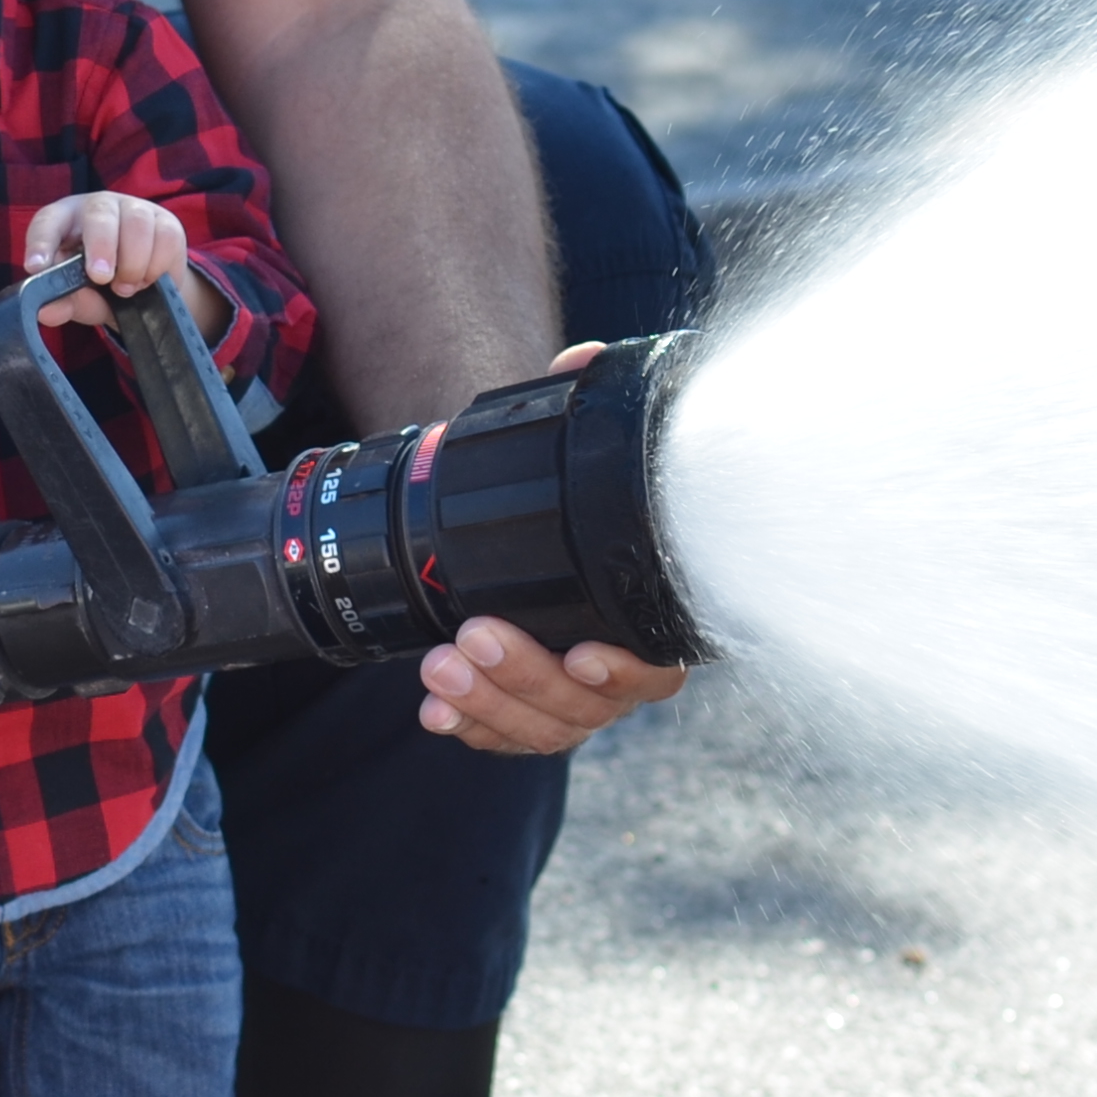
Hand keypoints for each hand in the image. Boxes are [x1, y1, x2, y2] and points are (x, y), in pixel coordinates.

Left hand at [19, 189, 215, 336]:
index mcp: (66, 220)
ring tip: (125, 289)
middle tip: (101, 277)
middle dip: (101, 246)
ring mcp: (135, 209)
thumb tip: (46, 312)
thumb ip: (67, 303)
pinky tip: (146, 280)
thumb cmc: (102, 287)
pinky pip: (164, 238)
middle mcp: (99, 207)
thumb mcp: (83, 299)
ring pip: (136, 224)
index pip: (48, 222)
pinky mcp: (166, 222)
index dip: (41, 242)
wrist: (147, 290)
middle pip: (98, 213)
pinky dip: (155, 267)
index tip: (36, 267)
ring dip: (131, 263)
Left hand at [408, 342, 690, 755]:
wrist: (520, 521)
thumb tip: (583, 361)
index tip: (585, 655)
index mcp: (650, 612)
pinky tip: (437, 711)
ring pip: (545, 726)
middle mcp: (619, 664)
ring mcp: (571, 694)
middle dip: (527, 677)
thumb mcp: (577, 442)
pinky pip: (506, 735)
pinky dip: (472, 726)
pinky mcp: (525, 708)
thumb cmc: (565, 495)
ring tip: (438, 666)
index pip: (660, 661)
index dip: (629, 668)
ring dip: (490, 702)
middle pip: (590, 703)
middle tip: (474, 637)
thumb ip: (584, 403)